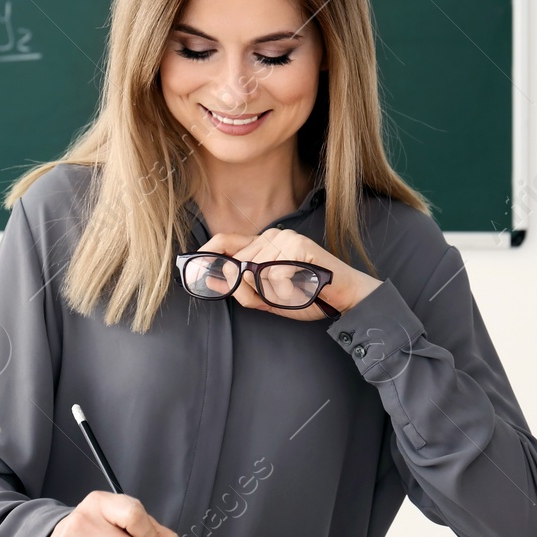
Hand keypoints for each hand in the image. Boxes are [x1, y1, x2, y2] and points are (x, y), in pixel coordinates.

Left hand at [197, 228, 382, 320]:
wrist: (344, 298)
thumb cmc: (309, 297)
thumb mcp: (269, 300)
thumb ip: (243, 292)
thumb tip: (214, 281)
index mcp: (263, 245)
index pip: (227, 241)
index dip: (208, 252)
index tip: (192, 266)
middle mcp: (272, 236)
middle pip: (240, 265)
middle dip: (254, 291)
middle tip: (282, 297)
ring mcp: (286, 238)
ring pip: (257, 273)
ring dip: (275, 293)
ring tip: (297, 291)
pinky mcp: (299, 246)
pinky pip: (275, 275)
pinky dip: (287, 290)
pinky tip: (304, 287)